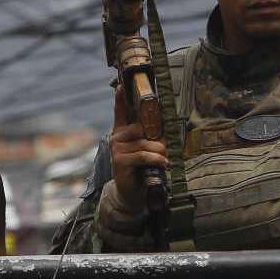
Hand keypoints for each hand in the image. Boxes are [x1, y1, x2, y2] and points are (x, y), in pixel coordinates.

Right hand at [109, 85, 167, 211]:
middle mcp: (117, 137)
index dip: (120, 99)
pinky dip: (156, 160)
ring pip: (145, 143)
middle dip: (156, 139)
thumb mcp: (145, 150)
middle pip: (140, 128)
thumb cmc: (140, 169)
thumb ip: (149, 138)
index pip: (121, 112)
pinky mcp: (120, 161)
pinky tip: (162, 165)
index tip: (120, 85)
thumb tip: (163, 133)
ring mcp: (117, 149)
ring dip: (159, 152)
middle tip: (163, 149)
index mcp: (122, 132)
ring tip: (163, 160)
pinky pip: (143, 155)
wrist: (131, 193)